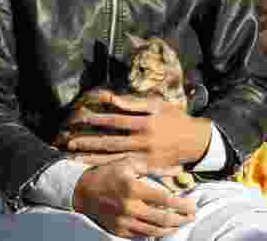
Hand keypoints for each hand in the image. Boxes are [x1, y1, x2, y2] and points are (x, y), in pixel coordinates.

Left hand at [60, 91, 211, 168]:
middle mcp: (142, 141)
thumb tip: (109, 97)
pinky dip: (108, 169)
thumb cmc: (175, 119)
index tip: (81, 118)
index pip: (114, 120)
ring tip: (75, 158)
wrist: (195, 141)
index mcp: (144, 123)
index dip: (97, 119)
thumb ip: (132, 102)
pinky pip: (124, 169)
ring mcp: (144, 157)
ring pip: (113, 158)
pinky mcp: (147, 168)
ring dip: (92, 158)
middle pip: (109, 142)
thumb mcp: (157, 105)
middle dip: (88, 142)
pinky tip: (94, 170)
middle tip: (70, 143)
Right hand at [72, 156, 195, 238]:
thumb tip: (178, 169)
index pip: (164, 199)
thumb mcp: (130, 164)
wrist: (83, 191)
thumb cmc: (109, 173)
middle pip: (162, 218)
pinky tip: (163, 228)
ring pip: (154, 230)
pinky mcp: (119, 231)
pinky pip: (142, 235)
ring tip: (181, 223)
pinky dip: (155, 233)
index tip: (192, 204)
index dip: (181, 203)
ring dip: (171, 228)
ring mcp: (123, 221)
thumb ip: (155, 168)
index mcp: (133, 188)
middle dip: (181, 219)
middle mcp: (129, 207)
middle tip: (192, 216)